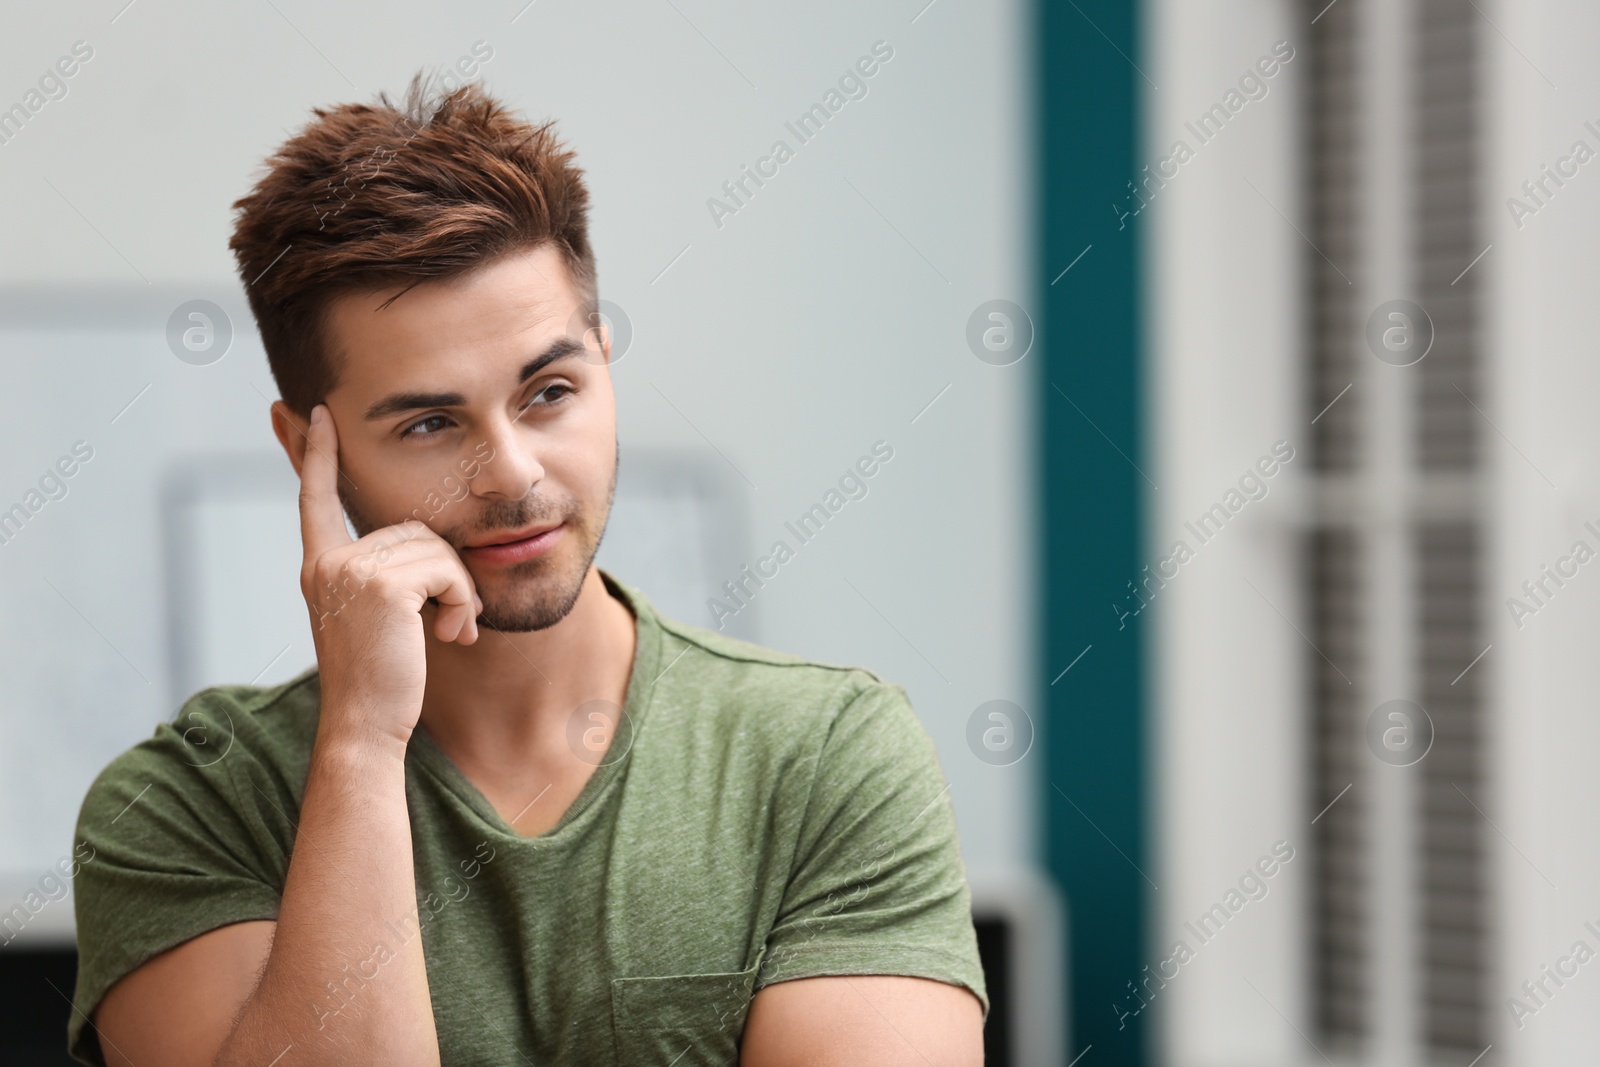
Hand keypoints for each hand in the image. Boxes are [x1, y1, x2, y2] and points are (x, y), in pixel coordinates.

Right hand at [296, 403, 481, 748]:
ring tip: (451, 631)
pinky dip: (463, 601)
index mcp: (320, 566)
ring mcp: (351, 570)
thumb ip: (386, 577)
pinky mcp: (383, 585)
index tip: (308, 411)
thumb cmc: (381, 680)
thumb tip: (426, 552)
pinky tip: (454, 634)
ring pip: (437, 549)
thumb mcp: (374, 618)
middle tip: (451, 621)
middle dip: (446, 575)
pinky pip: (449, 569)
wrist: (366, 725)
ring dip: (459, 592)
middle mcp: (328, 561)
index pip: (315, 497)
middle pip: (414, 529)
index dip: (314, 452)